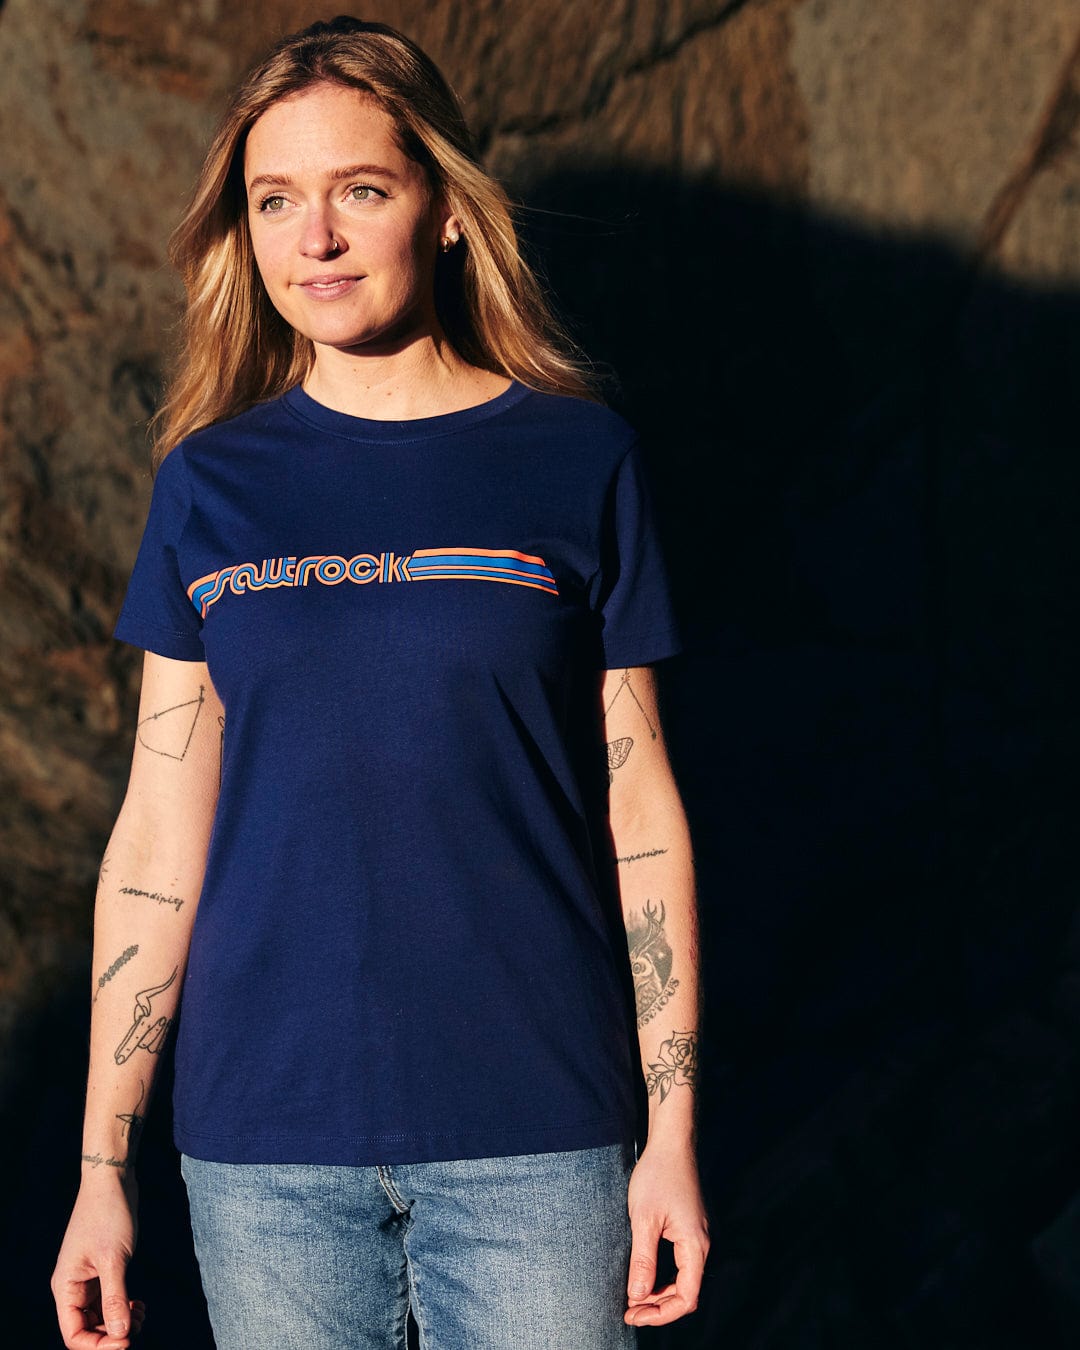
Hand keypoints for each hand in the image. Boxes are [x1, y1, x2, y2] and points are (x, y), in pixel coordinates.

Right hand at [52, 1175, 143, 1348]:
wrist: (112, 1180)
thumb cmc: (108, 1214)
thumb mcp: (113, 1259)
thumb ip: (115, 1298)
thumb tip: (120, 1334)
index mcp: (65, 1287)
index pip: (74, 1335)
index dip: (98, 1346)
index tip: (126, 1342)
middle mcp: (73, 1287)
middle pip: (87, 1329)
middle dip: (112, 1335)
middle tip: (139, 1329)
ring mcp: (88, 1278)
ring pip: (100, 1316)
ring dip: (120, 1322)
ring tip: (142, 1315)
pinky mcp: (103, 1269)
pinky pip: (109, 1300)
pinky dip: (124, 1306)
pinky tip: (140, 1304)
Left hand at [624, 1139, 708, 1326]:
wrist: (671, 1143)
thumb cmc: (658, 1175)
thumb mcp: (644, 1219)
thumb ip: (642, 1260)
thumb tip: (638, 1296)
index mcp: (695, 1245)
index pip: (686, 1298)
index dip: (660, 1314)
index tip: (634, 1316)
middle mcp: (702, 1244)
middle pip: (686, 1293)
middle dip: (658, 1307)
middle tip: (629, 1312)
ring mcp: (698, 1236)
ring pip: (684, 1279)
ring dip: (660, 1293)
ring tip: (633, 1299)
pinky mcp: (690, 1229)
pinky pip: (681, 1264)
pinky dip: (664, 1277)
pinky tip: (644, 1277)